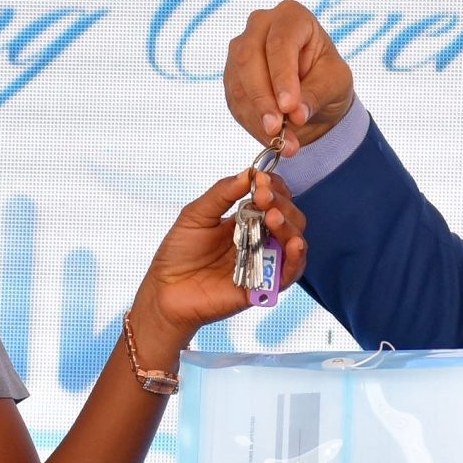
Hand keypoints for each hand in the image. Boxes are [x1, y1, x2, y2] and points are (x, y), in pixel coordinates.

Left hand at [131, 169, 308, 346]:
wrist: (165, 289)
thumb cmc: (178, 252)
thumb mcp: (196, 214)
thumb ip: (222, 194)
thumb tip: (248, 173)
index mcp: (246, 220)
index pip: (273, 199)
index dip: (273, 187)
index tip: (261, 180)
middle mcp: (260, 239)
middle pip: (290, 218)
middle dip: (281, 204)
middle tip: (264, 198)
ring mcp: (264, 262)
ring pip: (294, 242)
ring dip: (290, 226)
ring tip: (273, 218)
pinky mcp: (263, 286)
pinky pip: (290, 274)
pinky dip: (297, 259)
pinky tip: (294, 245)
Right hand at [223, 0, 355, 154]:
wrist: (312, 96)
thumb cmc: (328, 79)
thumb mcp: (335, 84)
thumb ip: (316, 95)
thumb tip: (295, 114)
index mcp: (292, 16)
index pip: (281, 42)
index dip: (282, 76)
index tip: (289, 107)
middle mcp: (260, 26)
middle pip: (249, 58)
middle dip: (263, 99)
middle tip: (277, 130)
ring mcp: (240, 50)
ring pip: (238, 83)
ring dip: (257, 117)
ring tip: (281, 143)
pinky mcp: (232, 76)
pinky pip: (235, 102)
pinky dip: (252, 124)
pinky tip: (271, 139)